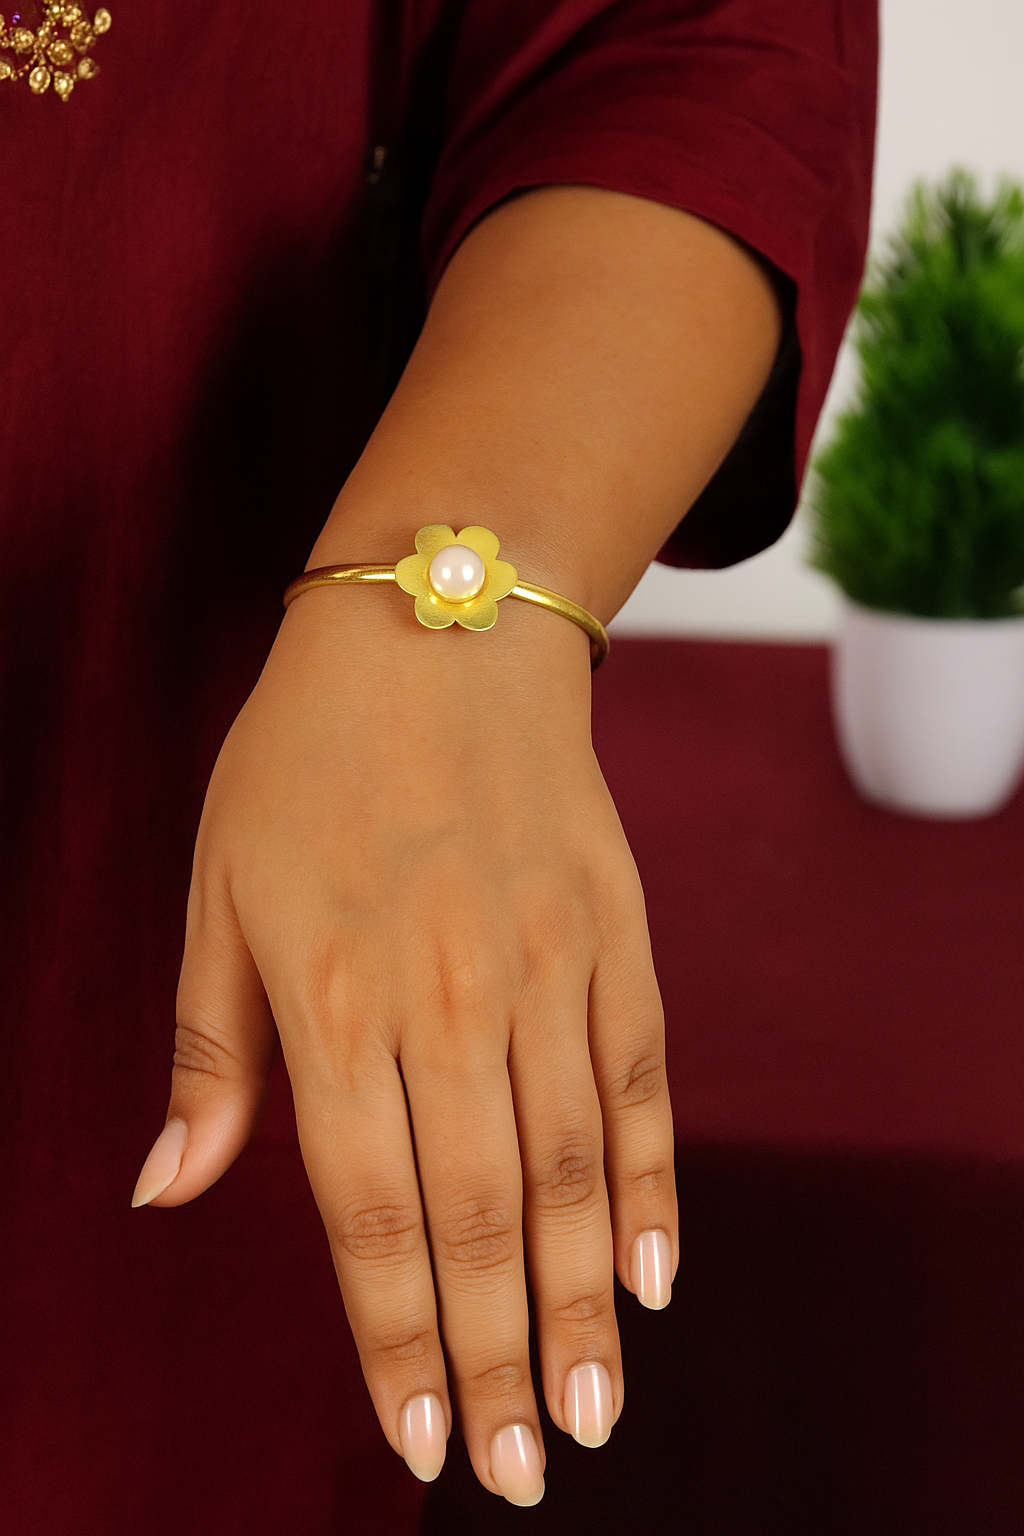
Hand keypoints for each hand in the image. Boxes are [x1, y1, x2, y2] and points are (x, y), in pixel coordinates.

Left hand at [133, 586, 676, 1504]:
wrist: (442, 632)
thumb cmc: (306, 763)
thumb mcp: (219, 888)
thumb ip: (209, 1050)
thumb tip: (168, 1190)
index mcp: (335, 996)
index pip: (370, 1213)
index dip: (399, 1340)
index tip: (428, 1440)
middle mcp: (450, 996)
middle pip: (483, 1215)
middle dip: (506, 1356)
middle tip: (534, 1467)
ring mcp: (547, 964)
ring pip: (575, 1166)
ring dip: (588, 1299)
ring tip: (599, 1406)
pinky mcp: (616, 933)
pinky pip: (643, 1080)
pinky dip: (655, 1182)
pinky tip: (658, 1271)